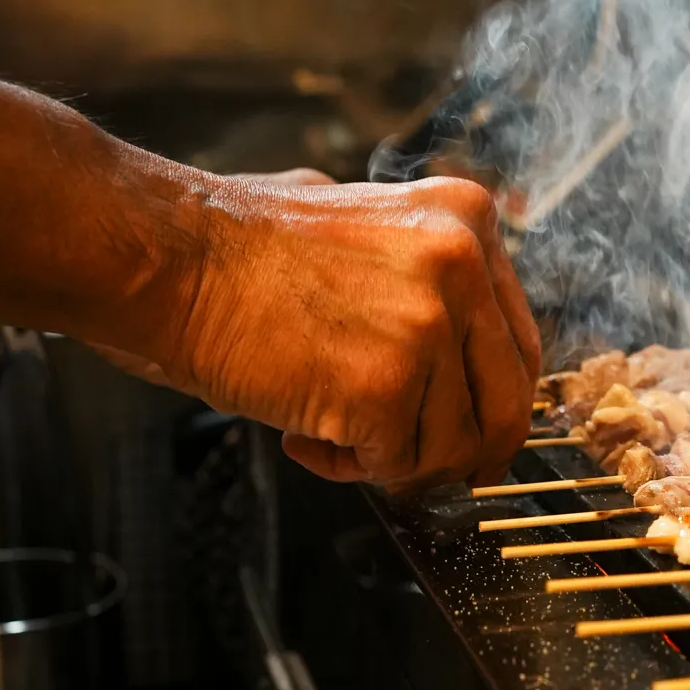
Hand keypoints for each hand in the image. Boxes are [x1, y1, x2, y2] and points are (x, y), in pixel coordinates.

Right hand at [160, 172, 539, 489]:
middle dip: (461, 451)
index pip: (518, 344)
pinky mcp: (385, 385)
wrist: (172, 258)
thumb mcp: (365, 223)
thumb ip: (425, 275)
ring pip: (453, 447)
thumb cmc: (243, 249)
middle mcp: (463, 265)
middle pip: (507, 403)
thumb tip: (460, 350)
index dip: (488, 403)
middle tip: (413, 463)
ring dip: (392, 458)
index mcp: (467, 221)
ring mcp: (428, 326)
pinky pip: (396, 466)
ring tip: (325, 428)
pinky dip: (347, 468)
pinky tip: (301, 434)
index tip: (466, 431)